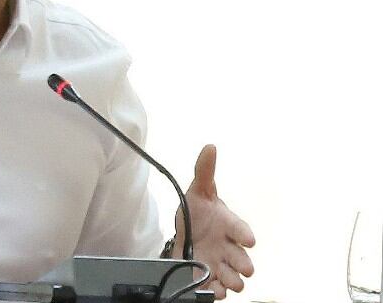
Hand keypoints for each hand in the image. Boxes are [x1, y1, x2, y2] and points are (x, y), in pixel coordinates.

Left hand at [173, 144, 255, 298]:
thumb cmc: (199, 212)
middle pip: (243, 261)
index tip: (248, 240)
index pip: (242, 230)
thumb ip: (204, 171)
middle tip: (242, 268)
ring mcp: (220, 265)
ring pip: (234, 280)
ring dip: (231, 281)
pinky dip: (214, 292)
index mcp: (230, 226)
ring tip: (225, 281)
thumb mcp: (198, 191)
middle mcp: (229, 248)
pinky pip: (217, 290)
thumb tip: (210, 147)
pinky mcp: (209, 277)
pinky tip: (209, 290)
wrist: (185, 233)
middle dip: (243, 265)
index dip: (245, 235)